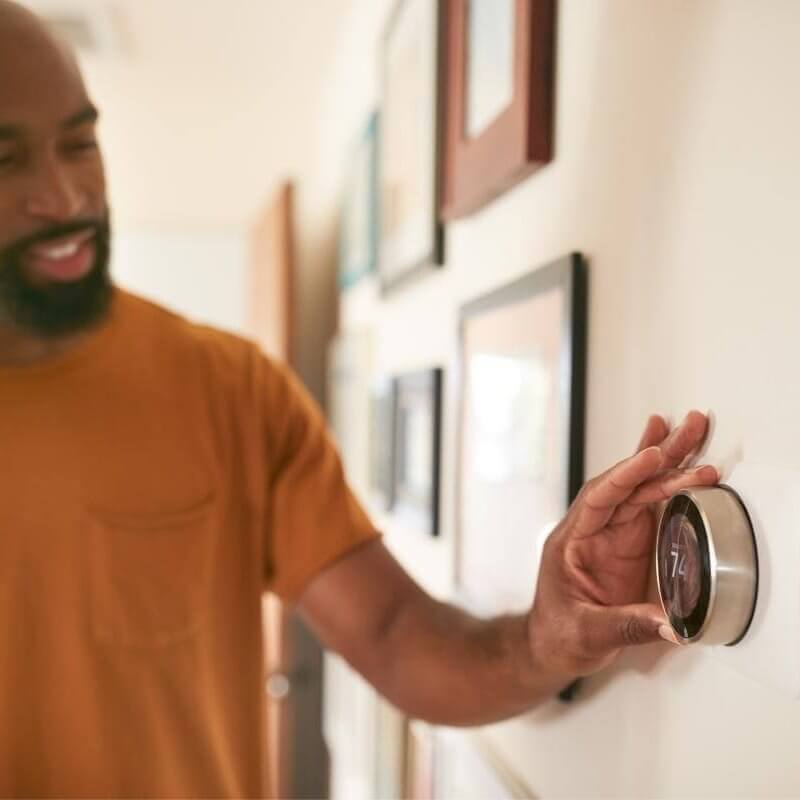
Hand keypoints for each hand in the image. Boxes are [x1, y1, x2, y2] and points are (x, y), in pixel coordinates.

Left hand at [527, 411, 717, 680]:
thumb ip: (627, 626)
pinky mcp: (628, 543)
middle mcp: (591, 529)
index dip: (625, 475)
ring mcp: (611, 534)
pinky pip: (649, 505)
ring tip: (693, 431)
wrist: (552, 646)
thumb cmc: (558, 635)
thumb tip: (670, 623)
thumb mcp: (587, 633)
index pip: (600, 498)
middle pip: (625, 483)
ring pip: (640, 489)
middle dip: (657, 454)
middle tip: (688, 428)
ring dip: (668, 462)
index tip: (651, 456)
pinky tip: (680, 461)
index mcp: (571, 540)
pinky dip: (667, 482)